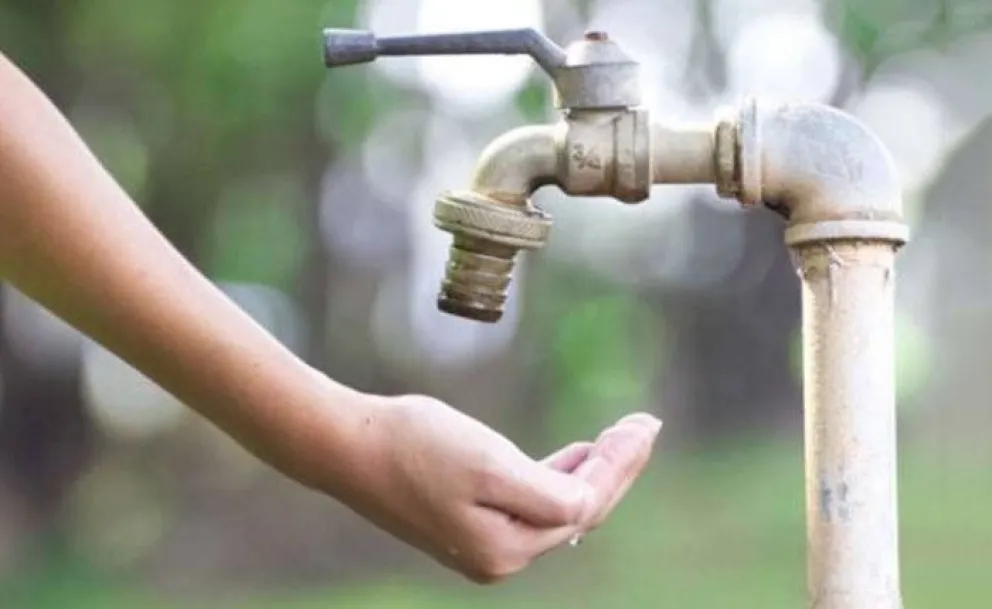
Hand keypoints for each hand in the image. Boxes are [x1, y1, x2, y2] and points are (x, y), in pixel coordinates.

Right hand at [342, 394, 661, 583]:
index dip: (621, 464)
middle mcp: (500, 557)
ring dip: (591, 471)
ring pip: (557, 508)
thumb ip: (546, 492)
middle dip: (616, 468)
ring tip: (621, 438)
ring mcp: (483, 543)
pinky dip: (557, 476)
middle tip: (646, 426)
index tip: (646, 423)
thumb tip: (589, 504)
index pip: (585, 505)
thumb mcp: (489, 464)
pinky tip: (573, 456)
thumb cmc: (416, 446)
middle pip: (578, 512)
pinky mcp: (469, 523)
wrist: (349, 446)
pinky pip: (530, 504)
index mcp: (508, 548)